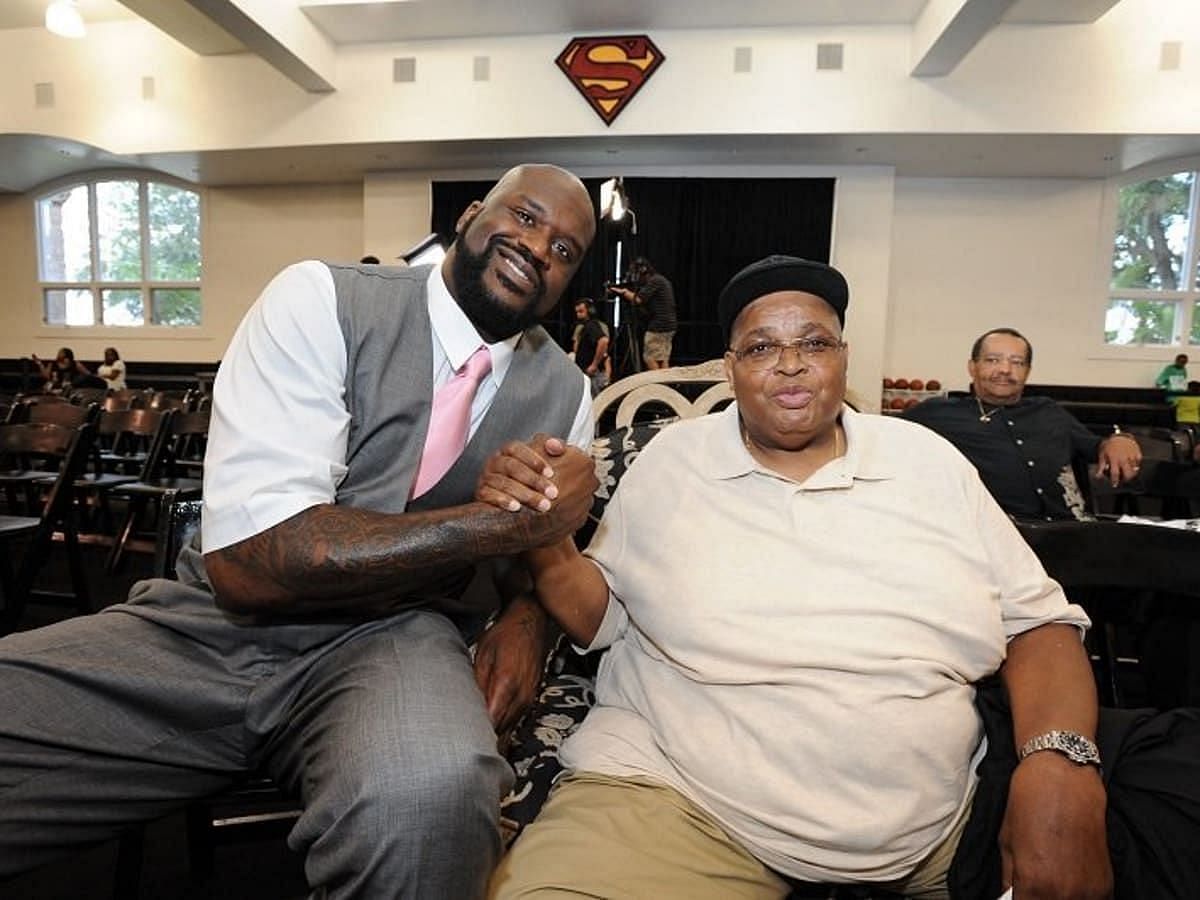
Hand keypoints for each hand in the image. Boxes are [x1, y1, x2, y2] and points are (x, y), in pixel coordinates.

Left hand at [473, 596, 548, 736]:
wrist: (530, 623)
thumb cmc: (507, 634)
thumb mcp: (482, 655)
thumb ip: (477, 684)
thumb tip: (468, 706)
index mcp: (506, 684)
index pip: (491, 721)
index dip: (476, 732)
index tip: (463, 735)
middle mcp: (521, 695)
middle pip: (501, 729)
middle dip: (484, 735)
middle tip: (465, 737)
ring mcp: (529, 698)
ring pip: (510, 727)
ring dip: (494, 731)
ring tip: (476, 733)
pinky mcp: (531, 697)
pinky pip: (516, 719)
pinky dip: (504, 724)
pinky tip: (492, 723)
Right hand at [477, 437, 562, 512]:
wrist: (514, 504)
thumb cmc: (533, 479)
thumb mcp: (544, 463)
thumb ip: (554, 449)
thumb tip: (554, 445)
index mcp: (507, 451)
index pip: (516, 448)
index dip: (533, 460)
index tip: (551, 473)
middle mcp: (494, 462)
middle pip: (511, 466)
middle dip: (534, 480)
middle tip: (552, 493)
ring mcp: (485, 478)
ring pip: (502, 483)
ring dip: (524, 494)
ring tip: (543, 505)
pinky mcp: (480, 494)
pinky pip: (488, 495)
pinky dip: (502, 501)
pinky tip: (517, 508)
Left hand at [1000, 753, 1111, 898]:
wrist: (1065, 777)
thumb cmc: (1030, 803)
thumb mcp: (1007, 842)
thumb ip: (1009, 879)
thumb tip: (1008, 897)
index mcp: (1035, 885)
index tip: (1018, 894)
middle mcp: (1065, 893)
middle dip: (1037, 898)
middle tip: (1032, 888)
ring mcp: (1090, 891)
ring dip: (1057, 899)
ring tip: (1048, 883)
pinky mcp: (1106, 883)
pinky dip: (1078, 897)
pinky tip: (1067, 883)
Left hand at [1097, 434, 1141, 486]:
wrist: (1119, 436)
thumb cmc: (1110, 446)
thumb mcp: (1102, 456)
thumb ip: (1101, 467)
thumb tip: (1097, 477)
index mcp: (1114, 459)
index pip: (1115, 473)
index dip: (1115, 481)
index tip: (1114, 484)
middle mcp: (1124, 458)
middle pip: (1128, 474)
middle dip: (1126, 479)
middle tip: (1123, 479)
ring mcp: (1132, 456)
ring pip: (1134, 470)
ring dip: (1131, 472)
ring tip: (1126, 470)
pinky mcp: (1138, 454)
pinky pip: (1138, 464)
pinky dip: (1136, 466)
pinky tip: (1131, 464)